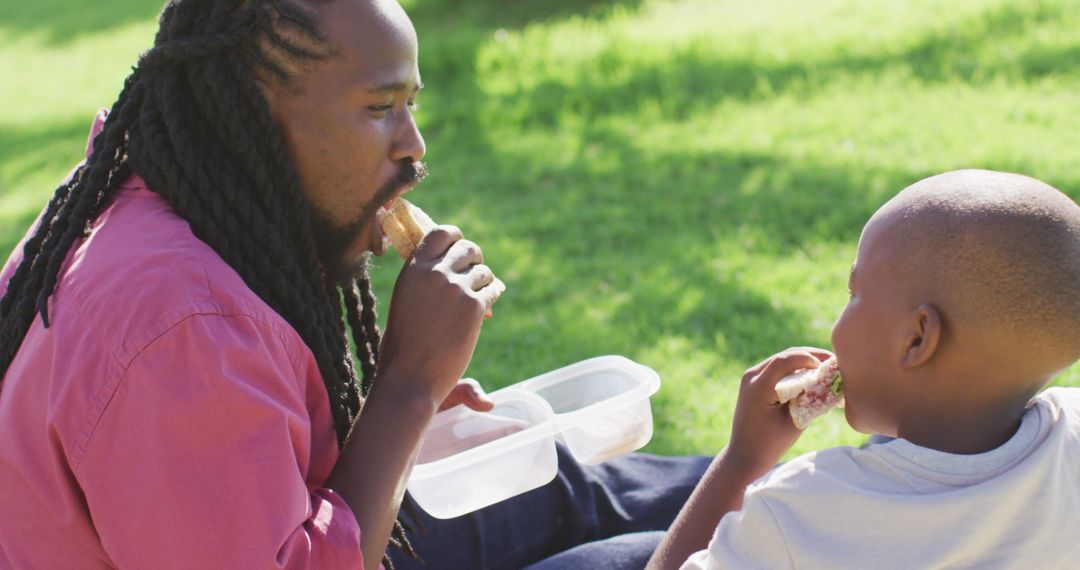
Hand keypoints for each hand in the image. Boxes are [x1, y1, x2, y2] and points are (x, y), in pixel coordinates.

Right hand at [377, 226, 505, 407]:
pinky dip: (493, 295)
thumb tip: (445, 264)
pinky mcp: (474, 306)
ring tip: (479, 295)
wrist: (410, 376)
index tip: (460, 247)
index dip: (455, 237)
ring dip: (485, 281)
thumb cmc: (402, 345)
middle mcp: (435, 273)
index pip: (441, 233)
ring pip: (484, 271)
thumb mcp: (405, 301)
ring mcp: (456, 288)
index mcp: (413, 269)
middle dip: (475, 258)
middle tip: (476, 271)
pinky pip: (493, 290)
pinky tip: (488, 305)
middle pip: (467, 248)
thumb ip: (423, 279)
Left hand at [727, 347, 832, 472]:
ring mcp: (750, 377)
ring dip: (804, 360)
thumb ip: (810, 399)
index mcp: (758, 388)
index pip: (784, 361)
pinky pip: (777, 368)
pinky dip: (795, 368)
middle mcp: (751, 376)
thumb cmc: (771, 443)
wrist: (745, 454)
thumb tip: (829, 380)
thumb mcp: (796, 421)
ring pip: (782, 359)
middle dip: (811, 356)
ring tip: (827, 366)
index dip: (808, 358)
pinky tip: (812, 373)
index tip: (828, 366)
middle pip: (785, 356)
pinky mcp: (754, 380)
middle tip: (834, 361)